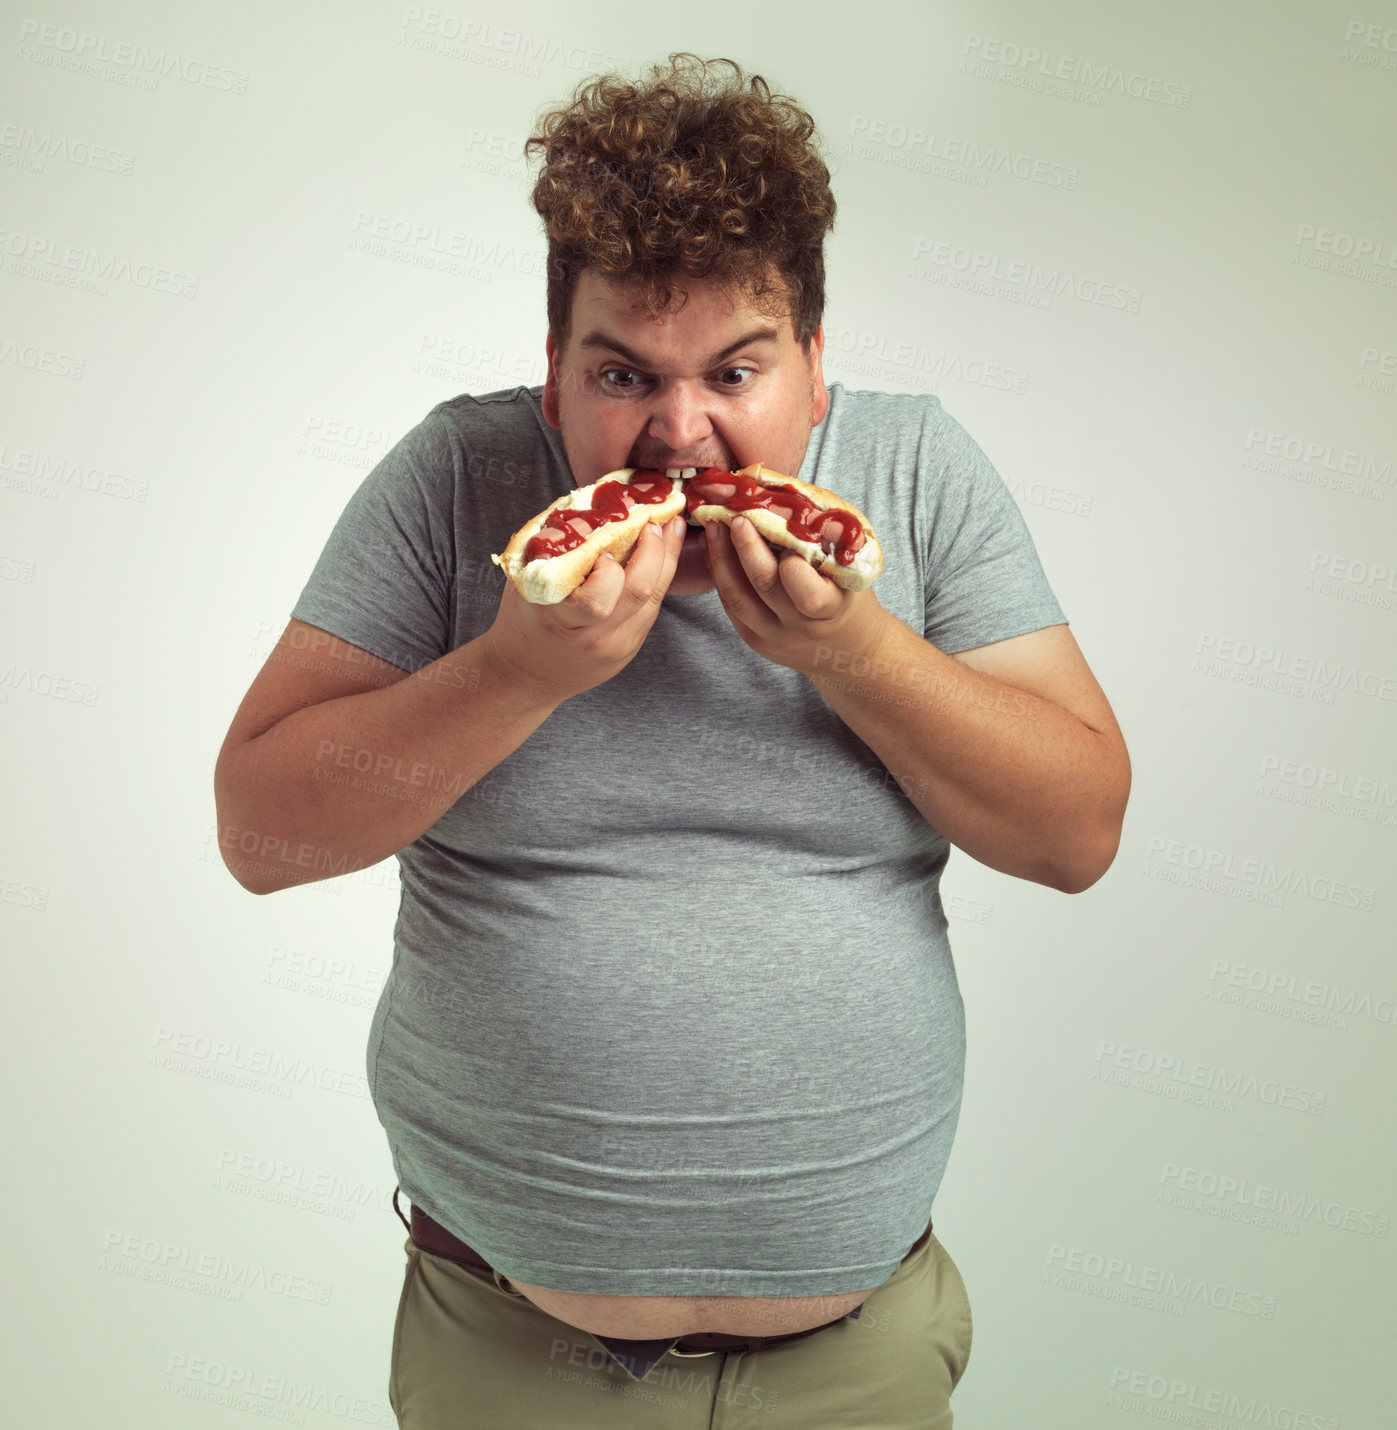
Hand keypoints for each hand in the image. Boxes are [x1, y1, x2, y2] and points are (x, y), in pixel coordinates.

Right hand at [481, 516, 686, 705]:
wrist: (523, 675)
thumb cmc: (522, 620)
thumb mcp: (525, 582)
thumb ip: (554, 548)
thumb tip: (589, 506)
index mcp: (559, 619)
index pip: (597, 599)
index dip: (609, 570)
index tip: (607, 544)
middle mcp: (592, 637)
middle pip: (638, 592)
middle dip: (654, 550)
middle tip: (656, 520)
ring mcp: (615, 648)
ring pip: (654, 599)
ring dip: (666, 559)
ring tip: (670, 528)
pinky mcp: (628, 650)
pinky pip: (650, 609)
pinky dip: (656, 579)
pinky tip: (659, 557)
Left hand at [704, 515, 891, 676]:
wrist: (846, 646)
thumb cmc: (848, 591)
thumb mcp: (849, 564)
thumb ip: (821, 532)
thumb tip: (780, 491)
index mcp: (832, 609)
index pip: (809, 594)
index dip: (793, 566)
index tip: (785, 535)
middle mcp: (801, 627)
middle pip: (765, 586)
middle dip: (746, 546)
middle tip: (734, 515)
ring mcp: (774, 637)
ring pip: (737, 597)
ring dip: (721, 558)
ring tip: (714, 527)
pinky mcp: (754, 639)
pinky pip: (730, 605)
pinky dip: (720, 573)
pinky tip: (715, 548)